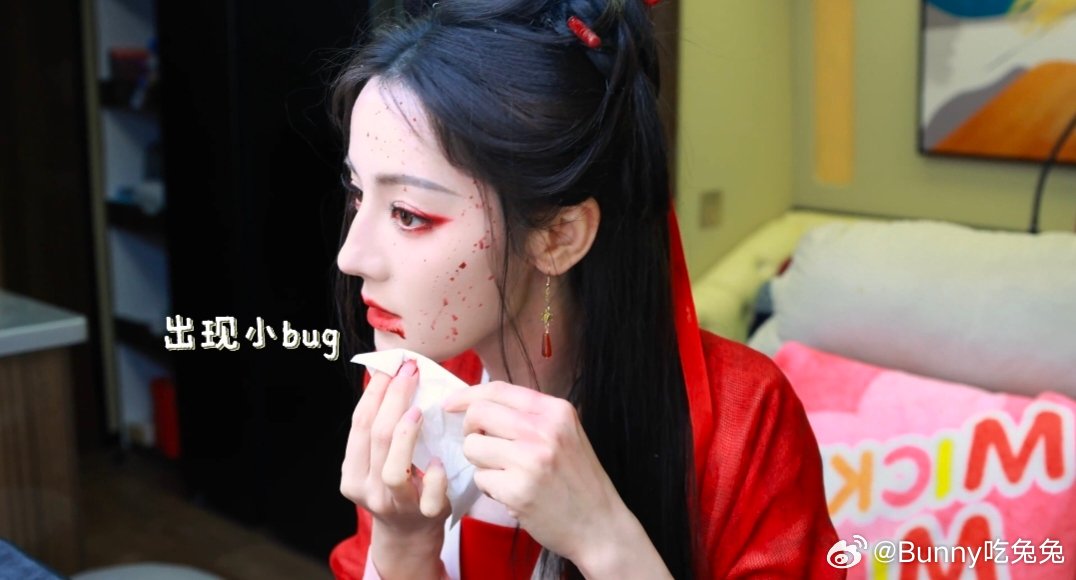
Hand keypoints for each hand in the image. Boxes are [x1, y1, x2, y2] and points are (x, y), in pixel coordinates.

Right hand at [340, 359, 449, 575]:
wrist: (409, 535)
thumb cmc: (399, 487)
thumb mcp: (379, 461)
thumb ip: (381, 429)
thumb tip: (391, 377)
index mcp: (353, 472)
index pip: (359, 424)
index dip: (375, 392)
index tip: (391, 367)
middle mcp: (368, 488)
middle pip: (377, 438)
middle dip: (393, 398)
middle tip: (410, 372)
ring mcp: (395, 503)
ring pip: (394, 468)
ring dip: (406, 434)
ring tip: (418, 409)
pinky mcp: (424, 514)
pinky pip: (428, 494)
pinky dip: (433, 474)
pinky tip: (437, 458)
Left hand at [442, 381, 627, 565]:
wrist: (601, 525)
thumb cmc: (579, 480)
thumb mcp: (565, 434)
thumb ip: (530, 417)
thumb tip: (478, 405)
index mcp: (556, 410)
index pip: (498, 389)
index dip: (467, 395)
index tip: (451, 405)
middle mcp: (544, 430)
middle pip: (478, 414)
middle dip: (470, 431)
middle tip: (482, 447)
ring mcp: (530, 460)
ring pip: (472, 447)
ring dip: (480, 463)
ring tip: (504, 474)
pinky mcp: (518, 490)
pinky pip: (480, 479)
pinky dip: (490, 488)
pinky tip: (512, 494)